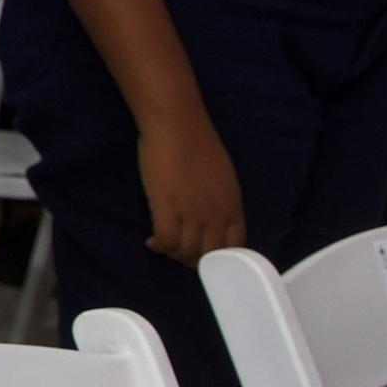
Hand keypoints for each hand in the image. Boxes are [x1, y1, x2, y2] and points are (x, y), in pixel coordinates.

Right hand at [136, 112, 247, 261]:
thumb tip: (210, 220)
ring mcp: (192, 212)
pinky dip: (158, 246)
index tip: (204, 255)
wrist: (177, 126)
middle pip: (209, 254)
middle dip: (193, 260)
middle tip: (179, 253)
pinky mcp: (167, 208)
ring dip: (173, 253)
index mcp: (233, 206)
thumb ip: (220, 201)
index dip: (219, 258)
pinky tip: (152, 241)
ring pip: (185, 250)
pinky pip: (166, 241)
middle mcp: (217, 214)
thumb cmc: (198, 144)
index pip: (235, 247)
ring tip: (163, 245)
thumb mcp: (223, 178)